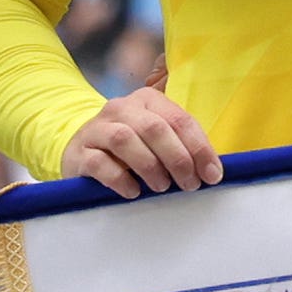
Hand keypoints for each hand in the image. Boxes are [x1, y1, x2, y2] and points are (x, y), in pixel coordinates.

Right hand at [58, 85, 220, 197]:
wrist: (80, 151)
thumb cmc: (129, 150)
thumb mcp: (155, 140)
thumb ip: (181, 146)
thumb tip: (211, 172)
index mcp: (147, 100)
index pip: (179, 120)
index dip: (199, 149)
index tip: (212, 175)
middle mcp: (121, 108)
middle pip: (154, 128)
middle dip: (178, 159)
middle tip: (189, 185)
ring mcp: (97, 129)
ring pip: (125, 139)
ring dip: (150, 166)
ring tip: (161, 187)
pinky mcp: (80, 152)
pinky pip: (99, 163)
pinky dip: (120, 179)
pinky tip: (133, 192)